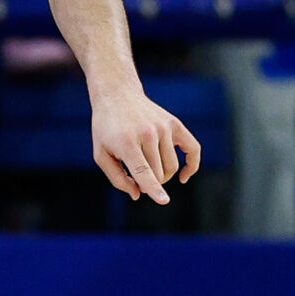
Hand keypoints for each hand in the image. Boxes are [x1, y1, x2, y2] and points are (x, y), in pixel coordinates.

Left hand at [89, 80, 201, 204]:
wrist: (117, 94)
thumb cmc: (106, 128)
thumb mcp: (101, 154)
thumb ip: (117, 178)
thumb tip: (138, 194)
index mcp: (127, 142)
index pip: (143, 171)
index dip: (153, 188)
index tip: (164, 200)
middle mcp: (148, 134)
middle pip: (158, 174)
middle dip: (149, 183)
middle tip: (136, 176)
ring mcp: (163, 127)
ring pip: (172, 167)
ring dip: (162, 176)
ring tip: (147, 169)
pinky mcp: (174, 123)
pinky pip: (193, 149)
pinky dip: (191, 165)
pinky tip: (183, 176)